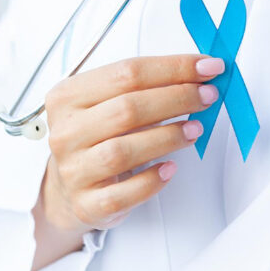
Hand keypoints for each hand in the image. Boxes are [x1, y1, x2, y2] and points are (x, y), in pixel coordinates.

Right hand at [40, 54, 223, 234]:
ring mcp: (73, 169)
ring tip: (194, 130)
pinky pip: (123, 194)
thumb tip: (193, 74)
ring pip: (123, 150)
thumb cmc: (91, 138)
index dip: (172, 68)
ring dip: (168, 138)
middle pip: (127, 109)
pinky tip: (170, 168)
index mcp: (67, 97)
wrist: (63, 187)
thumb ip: (139, 86)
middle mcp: (66, 132)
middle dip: (177, 98)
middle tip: (206, 96)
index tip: (205, 66)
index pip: (125, 73)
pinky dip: (151, 181)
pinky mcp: (86, 203)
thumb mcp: (101, 103)